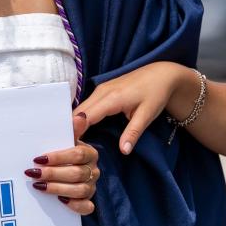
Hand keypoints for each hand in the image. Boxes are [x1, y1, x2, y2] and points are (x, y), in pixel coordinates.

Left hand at [25, 112, 98, 214]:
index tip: (39, 158)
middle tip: (34, 173)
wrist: (65, 170)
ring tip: (40, 186)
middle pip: (77, 173)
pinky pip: (87, 207)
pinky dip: (75, 205)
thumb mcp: (65, 141)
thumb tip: (80, 117)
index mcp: (90, 153)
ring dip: (58, 189)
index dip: (58, 157)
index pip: (78, 155)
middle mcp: (93, 170)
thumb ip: (72, 130)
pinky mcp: (88, 201)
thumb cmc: (63, 154)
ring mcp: (91, 186)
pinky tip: (60, 201)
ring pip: (80, 190)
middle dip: (53, 174)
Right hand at [75, 61, 189, 154]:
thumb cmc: (156, 93)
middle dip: (69, 130)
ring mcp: (100, 89)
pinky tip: (78, 131)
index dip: (74, 132)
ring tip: (68, 143)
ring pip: (80, 109)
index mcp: (111, 98)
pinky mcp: (102, 91)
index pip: (84, 117)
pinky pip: (86, 106)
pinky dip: (80, 118)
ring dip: (73, 124)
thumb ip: (133, 133)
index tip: (66, 148)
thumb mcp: (147, 114)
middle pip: (77, 113)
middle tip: (63, 150)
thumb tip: (123, 151)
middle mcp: (101, 91)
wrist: (162, 74)